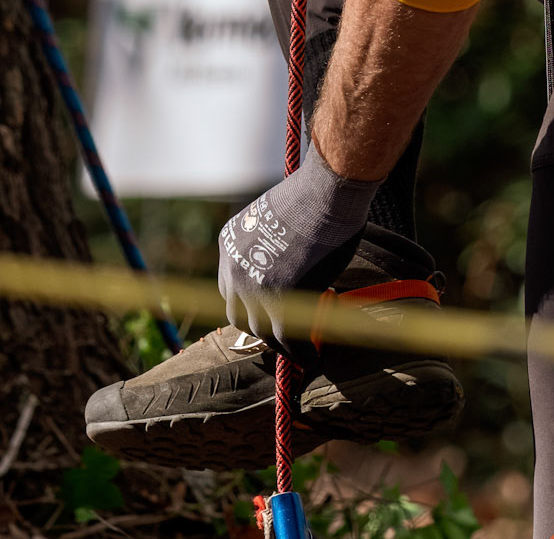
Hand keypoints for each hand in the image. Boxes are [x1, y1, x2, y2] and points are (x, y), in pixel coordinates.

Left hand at [218, 143, 377, 347]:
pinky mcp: (280, 309)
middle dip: (260, 325)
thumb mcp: (275, 218)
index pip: (231, 286)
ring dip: (281, 342)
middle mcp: (234, 269)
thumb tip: (289, 265)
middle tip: (281, 330)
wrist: (324, 195)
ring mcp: (254, 291)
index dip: (249, 302)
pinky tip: (313, 358)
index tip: (267, 308)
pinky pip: (289, 342)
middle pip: (239, 314)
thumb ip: (271, 245)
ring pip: (262, 331)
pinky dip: (301, 355)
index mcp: (229, 243)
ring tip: (299, 349)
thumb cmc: (312, 195)